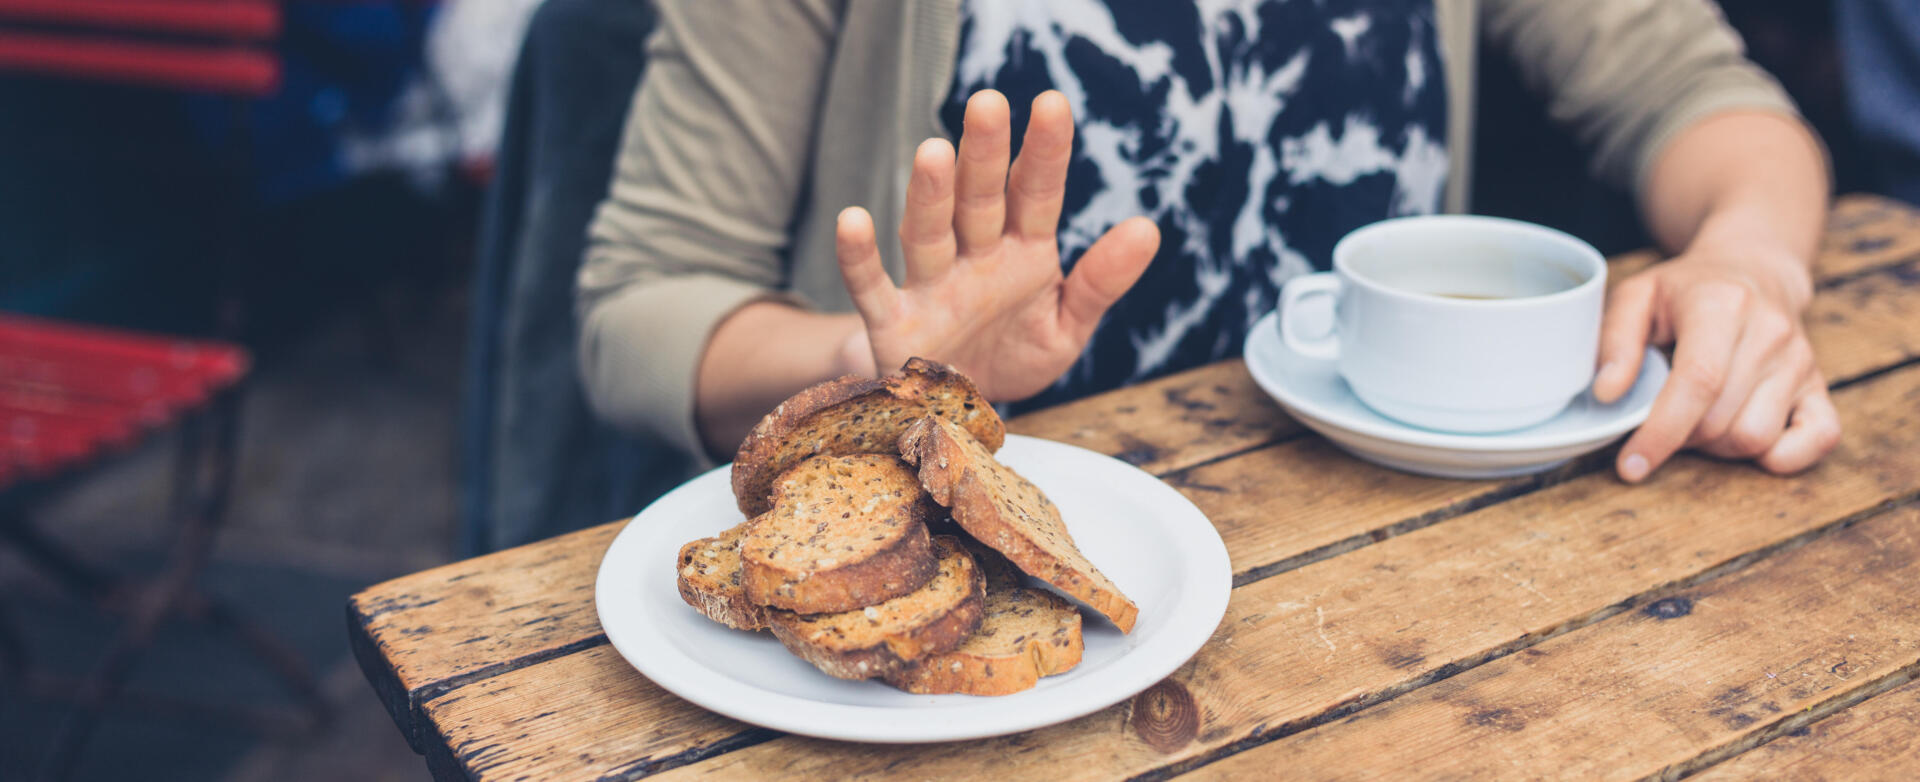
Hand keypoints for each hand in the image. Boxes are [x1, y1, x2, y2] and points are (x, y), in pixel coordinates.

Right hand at [833, 90, 1159, 399]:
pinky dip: (860, 257)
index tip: (1053, 103)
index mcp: (1023, 252)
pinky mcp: (895, 324)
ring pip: (929, 232)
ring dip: (930, 194)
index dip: (1044, 151)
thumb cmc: (1015, 354)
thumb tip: (1149, 228)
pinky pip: (872, 287)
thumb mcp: (1068, 325)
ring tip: (932, 151)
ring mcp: (932, 287)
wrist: (960, 413)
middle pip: (979, 199)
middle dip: (983, 154)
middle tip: (987, 102)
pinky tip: (853, 221)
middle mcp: (975, 258)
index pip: (1036, 193)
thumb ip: (1102, 281)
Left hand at [1594, 242, 1839, 481]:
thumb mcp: (1637, 296)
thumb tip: (1607, 394)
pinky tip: (1743, 438)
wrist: (1754, 270)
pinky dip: (1779, 456)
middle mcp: (1771, 333)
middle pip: (1721, 421)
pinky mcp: (1820, 385)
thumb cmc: (1686, 290)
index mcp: (1723, 305)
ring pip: (1756, 438)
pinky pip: (1818, 439)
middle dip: (1680, 437)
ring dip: (1717, 447)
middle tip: (1662, 417)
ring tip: (1698, 418)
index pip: (1699, 382)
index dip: (1662, 431)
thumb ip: (1614, 341)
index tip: (1631, 465)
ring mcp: (1801, 361)